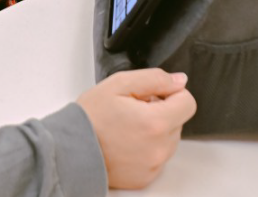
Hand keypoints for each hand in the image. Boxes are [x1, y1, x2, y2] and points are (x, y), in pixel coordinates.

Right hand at [78, 69, 195, 189]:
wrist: (69, 149)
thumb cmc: (89, 117)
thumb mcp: (118, 85)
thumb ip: (154, 79)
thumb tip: (179, 81)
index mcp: (155, 122)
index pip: (188, 103)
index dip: (170, 94)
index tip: (153, 96)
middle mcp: (160, 147)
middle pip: (177, 121)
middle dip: (160, 112)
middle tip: (132, 111)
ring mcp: (154, 165)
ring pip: (168, 140)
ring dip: (154, 131)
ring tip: (126, 128)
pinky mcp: (147, 177)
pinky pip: (157, 158)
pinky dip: (146, 149)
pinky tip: (125, 144)